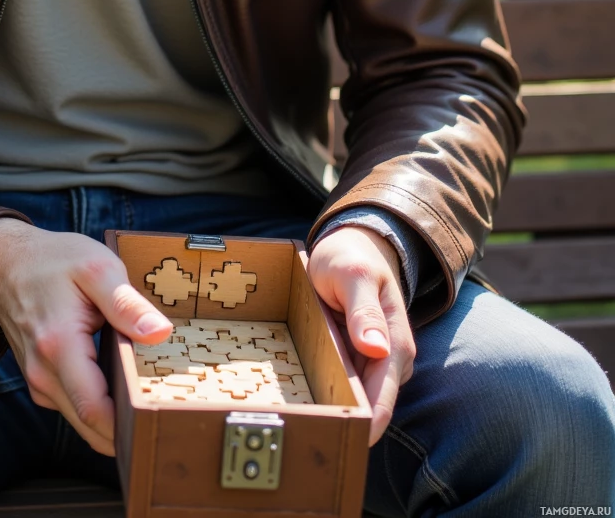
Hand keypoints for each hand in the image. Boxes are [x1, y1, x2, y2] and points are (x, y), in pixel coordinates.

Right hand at [0, 218, 171, 455]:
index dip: (129, 425)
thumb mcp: (96, 267)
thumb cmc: (52, 262)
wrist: (5, 266)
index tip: (160, 418)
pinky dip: (98, 405)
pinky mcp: (41, 384)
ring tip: (146, 396)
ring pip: (83, 421)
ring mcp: (39, 383)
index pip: (94, 410)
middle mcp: (43, 374)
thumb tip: (160, 333)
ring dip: (114, 419)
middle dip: (128, 429)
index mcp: (59, 345)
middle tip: (164, 414)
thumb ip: (127, 304)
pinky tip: (119, 385)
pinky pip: (74, 407)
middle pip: (91, 426)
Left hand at [306, 225, 415, 445]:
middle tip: (309, 447)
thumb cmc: (352, 257)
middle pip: (369, 405)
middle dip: (346, 426)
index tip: (346, 444)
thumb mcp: (353, 274)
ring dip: (333, 412)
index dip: (367, 424)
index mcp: (394, 343)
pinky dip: (326, 395)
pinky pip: (342, 385)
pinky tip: (302, 405)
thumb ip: (364, 310)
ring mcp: (371, 363)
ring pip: (354, 399)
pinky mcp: (354, 362)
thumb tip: (376, 349)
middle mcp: (388, 360)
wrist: (354, 246)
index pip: (383, 396)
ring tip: (299, 434)